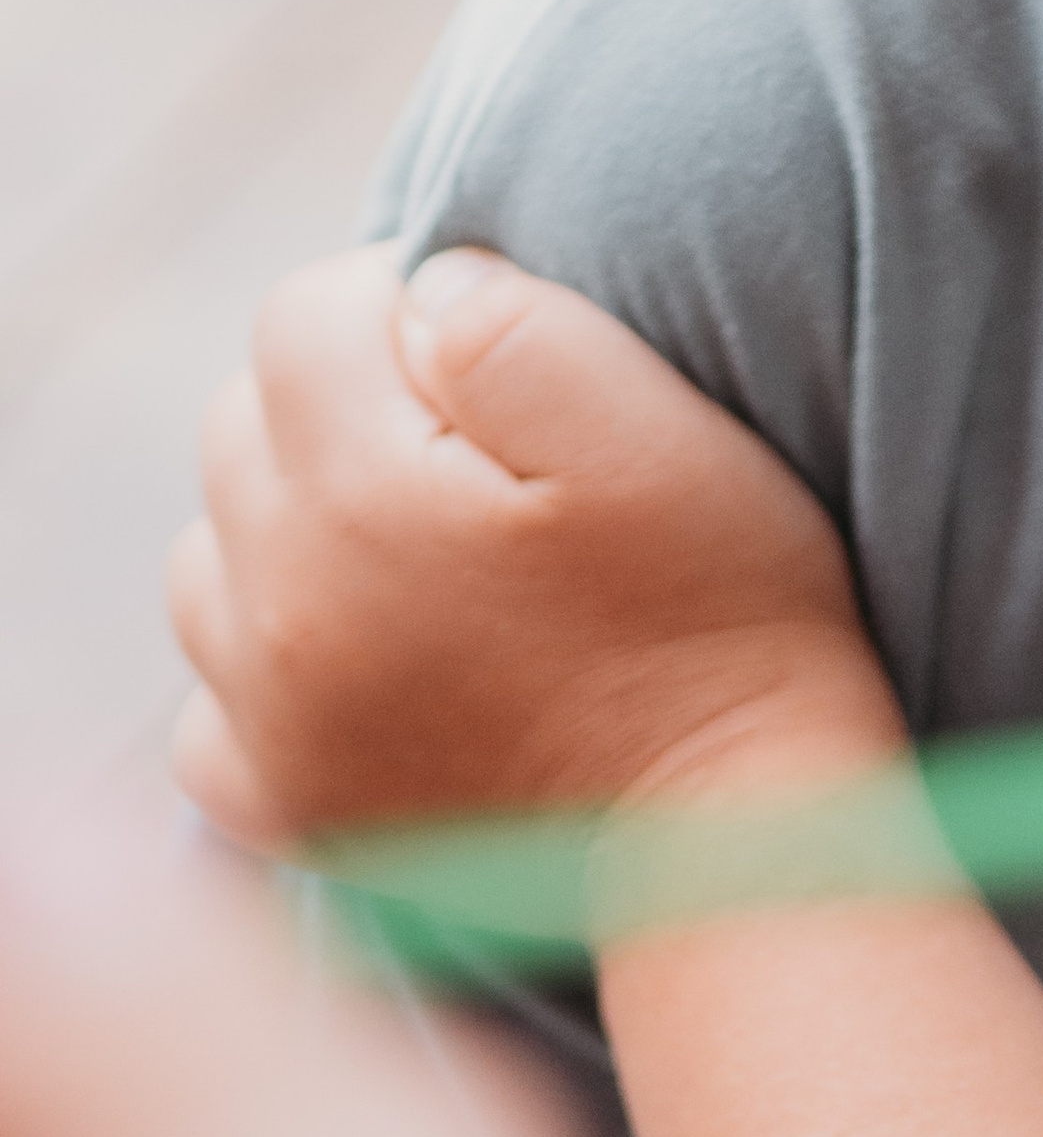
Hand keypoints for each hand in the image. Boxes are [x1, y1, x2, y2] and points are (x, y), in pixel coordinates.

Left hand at [168, 248, 900, 854]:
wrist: (736, 842)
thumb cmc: (718, 615)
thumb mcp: (655, 429)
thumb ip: (514, 328)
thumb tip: (423, 294)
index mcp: (359, 496)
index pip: (303, 313)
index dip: (404, 302)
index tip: (499, 364)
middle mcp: (278, 609)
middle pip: (243, 422)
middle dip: (343, 405)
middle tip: (482, 457)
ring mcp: (268, 722)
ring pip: (214, 553)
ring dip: (297, 526)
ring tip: (435, 555)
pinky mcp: (285, 809)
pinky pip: (213, 701)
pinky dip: (275, 663)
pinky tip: (385, 662)